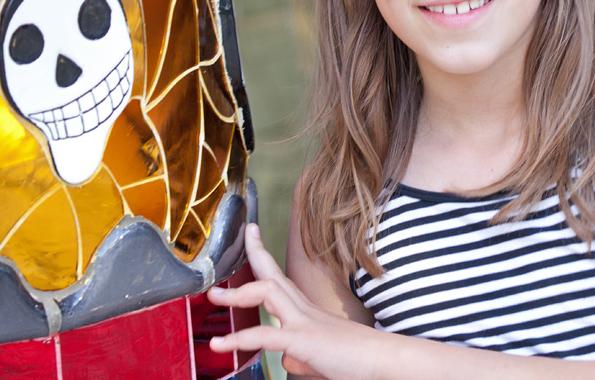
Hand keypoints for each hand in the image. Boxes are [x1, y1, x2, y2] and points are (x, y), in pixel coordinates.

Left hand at [206, 223, 375, 378]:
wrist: (383, 360)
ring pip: (266, 292)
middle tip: (229, 248)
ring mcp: (304, 320)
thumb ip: (298, 352)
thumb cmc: (355, 358)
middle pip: (272, 273)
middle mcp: (304, 308)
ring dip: (236, 294)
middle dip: (250, 256)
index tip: (251, 233)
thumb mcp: (317, 353)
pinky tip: (221, 344)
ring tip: (212, 298)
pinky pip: (266, 334)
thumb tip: (286, 357)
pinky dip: (239, 339)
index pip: (280, 275)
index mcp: (306, 309)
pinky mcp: (304, 339)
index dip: (262, 254)